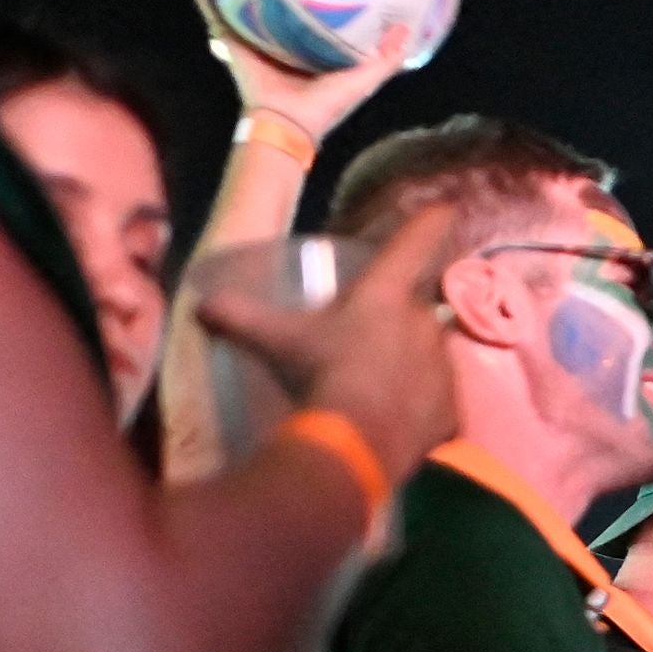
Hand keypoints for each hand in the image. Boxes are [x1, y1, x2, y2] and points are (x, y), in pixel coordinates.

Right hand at [198, 0, 423, 148]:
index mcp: (311, 50)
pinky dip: (207, 1)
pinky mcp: (234, 46)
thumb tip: (407, 27)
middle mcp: (281, 45)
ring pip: (245, 10)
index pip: (315, 18)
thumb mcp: (365, 78)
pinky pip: (217, 19)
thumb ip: (388, 57)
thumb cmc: (326, 105)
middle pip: (278, 9)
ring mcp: (256, 44)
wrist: (287, 122)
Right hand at [199, 198, 461, 476]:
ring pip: (431, 352)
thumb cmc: (320, 374)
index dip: (433, 221)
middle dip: (400, 317)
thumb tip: (201, 304)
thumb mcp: (275, 341)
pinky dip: (422, 405)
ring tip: (379, 383)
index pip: (417, 241)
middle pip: (419, 306)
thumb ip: (239, 316)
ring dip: (411, 360)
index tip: (446, 208)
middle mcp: (424, 320)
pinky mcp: (451, 408)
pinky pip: (438, 400)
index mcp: (386, 292)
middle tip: (370, 337)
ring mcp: (443, 365)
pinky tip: (396, 418)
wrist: (357, 443)